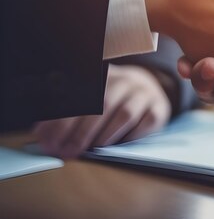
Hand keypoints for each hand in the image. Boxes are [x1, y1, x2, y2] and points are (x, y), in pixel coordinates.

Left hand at [33, 65, 170, 157]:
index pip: (80, 96)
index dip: (62, 119)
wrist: (148, 87)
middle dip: (81, 132)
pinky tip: (118, 145)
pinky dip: (131, 136)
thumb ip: (68, 109)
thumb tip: (41, 131)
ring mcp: (144, 93)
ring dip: (104, 135)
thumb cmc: (113, 96)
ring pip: (124, 114)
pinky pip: (146, 123)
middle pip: (101, 105)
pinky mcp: (159, 108)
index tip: (49, 139)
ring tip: (91, 149)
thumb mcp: (91, 94)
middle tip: (67, 150)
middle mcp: (125, 80)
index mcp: (103, 75)